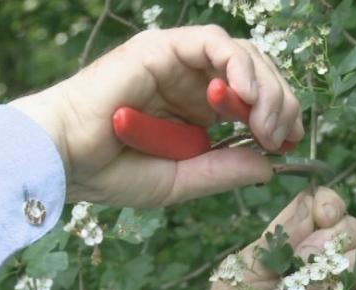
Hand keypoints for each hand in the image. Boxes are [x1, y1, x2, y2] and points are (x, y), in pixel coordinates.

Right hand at [9, 25, 302, 207]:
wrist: (63, 159)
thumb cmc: (111, 172)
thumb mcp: (180, 181)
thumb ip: (223, 171)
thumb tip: (270, 165)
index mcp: (196, 110)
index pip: (252, 100)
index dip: (280, 115)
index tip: (291, 142)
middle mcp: (191, 81)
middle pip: (254, 74)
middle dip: (280, 102)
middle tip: (282, 135)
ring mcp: (177, 61)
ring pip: (241, 55)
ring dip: (265, 87)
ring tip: (267, 122)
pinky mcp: (162, 47)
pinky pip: (212, 43)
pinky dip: (237, 65)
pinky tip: (245, 96)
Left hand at [198, 187, 355, 289]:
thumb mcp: (241, 271)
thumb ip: (274, 238)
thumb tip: (309, 206)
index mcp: (289, 247)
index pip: (318, 209)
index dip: (326, 203)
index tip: (322, 213)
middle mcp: (317, 265)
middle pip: (346, 225)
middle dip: (332, 233)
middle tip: (306, 257)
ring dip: (343, 257)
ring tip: (316, 282)